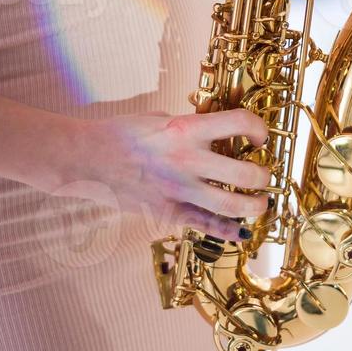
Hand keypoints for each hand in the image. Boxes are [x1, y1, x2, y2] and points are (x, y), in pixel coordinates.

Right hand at [54, 108, 269, 240]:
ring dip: (254, 206)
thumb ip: (189, 125)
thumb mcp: (160, 118)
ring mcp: (178, 189)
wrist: (86, 158)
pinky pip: (204, 225)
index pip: (239, 123)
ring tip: (260, 204)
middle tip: (265, 176)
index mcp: (186, 129)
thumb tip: (213, 128)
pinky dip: (226, 231)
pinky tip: (240, 232)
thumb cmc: (120, 133)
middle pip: (245, 172)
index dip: (258, 128)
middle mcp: (188, 160)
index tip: (260, 136)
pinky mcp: (167, 211)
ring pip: (232, 205)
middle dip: (264, 176)